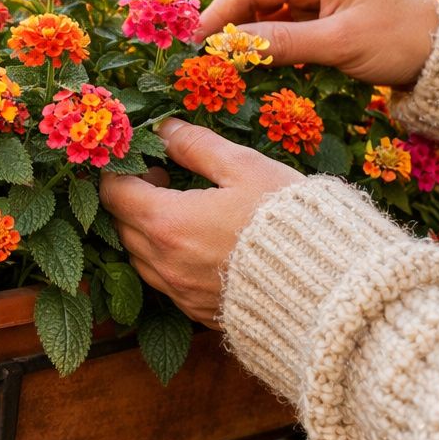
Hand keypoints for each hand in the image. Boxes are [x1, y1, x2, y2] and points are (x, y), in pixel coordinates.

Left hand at [100, 118, 302, 327]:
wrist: (323, 286)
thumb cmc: (286, 220)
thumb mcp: (244, 168)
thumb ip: (196, 145)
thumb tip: (165, 128)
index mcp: (167, 223)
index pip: (114, 194)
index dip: (123, 172)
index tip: (147, 161)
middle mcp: (164, 263)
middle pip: (121, 226)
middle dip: (133, 200)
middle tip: (166, 181)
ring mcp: (179, 293)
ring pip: (139, 258)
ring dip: (148, 231)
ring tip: (183, 211)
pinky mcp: (197, 311)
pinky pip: (165, 283)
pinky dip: (168, 260)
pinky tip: (199, 244)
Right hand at [200, 0, 438, 87]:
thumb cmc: (399, 39)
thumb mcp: (339, 44)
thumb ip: (282, 44)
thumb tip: (230, 48)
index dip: (218, 15)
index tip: (192, 45)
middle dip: (229, 29)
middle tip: (202, 62)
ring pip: (265, 15)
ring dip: (247, 41)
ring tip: (223, 70)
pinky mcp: (323, 12)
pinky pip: (283, 27)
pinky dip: (268, 47)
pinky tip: (253, 68)